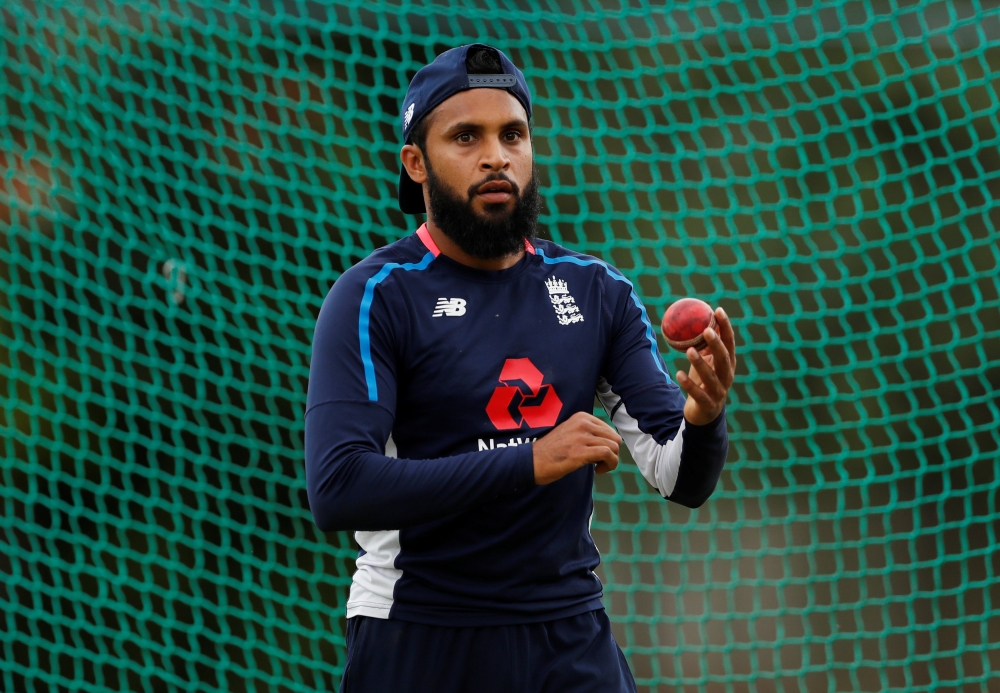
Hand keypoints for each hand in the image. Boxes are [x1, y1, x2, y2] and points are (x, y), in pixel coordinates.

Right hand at [532, 412, 621, 484]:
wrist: (532, 462)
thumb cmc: (551, 452)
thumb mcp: (570, 433)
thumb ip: (588, 433)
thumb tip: (610, 442)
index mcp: (581, 417)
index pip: (609, 430)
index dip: (608, 444)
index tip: (598, 454)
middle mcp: (582, 423)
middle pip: (614, 438)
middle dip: (612, 453)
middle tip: (600, 462)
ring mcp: (581, 437)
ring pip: (613, 447)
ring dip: (611, 461)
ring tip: (598, 467)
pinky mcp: (581, 452)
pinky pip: (608, 454)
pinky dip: (609, 465)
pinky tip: (598, 471)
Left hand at [676, 306, 736, 425]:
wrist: (704, 413)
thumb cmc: (704, 382)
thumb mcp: (706, 362)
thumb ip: (705, 345)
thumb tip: (697, 319)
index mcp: (728, 364)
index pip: (730, 342)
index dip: (726, 327)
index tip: (718, 311)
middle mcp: (727, 376)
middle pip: (724, 358)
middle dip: (717, 344)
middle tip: (707, 330)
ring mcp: (719, 391)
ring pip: (711, 376)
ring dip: (700, 363)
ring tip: (689, 350)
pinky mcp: (708, 404)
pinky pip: (697, 393)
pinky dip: (689, 384)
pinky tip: (679, 374)